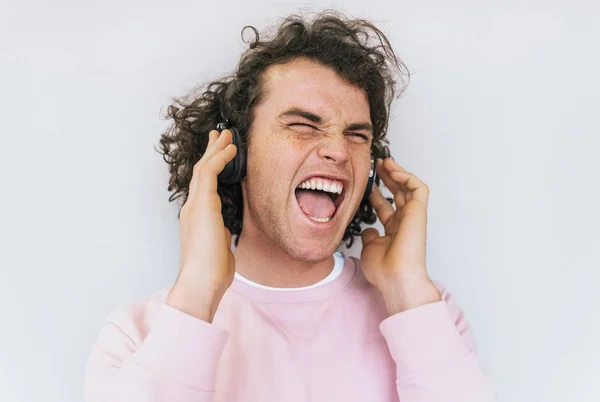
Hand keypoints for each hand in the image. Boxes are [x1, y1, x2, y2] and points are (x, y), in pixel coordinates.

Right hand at [167, 129, 237, 322]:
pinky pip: (209, 173)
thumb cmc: (212, 272)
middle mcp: (193, 208)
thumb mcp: (219, 248)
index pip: (204, 186)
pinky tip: (230, 150)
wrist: (202, 282)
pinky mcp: (202, 205)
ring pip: (203, 168)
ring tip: (227, 135)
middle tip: (219, 135)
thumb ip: (220, 235)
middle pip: (200, 172)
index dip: (212, 168)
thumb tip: (225, 230)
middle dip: (211, 152)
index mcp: (197, 218)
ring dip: (215, 149)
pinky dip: (220, 158)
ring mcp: (195, 205)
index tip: (220, 155)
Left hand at [361, 158, 440, 314]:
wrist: (396, 277)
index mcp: (393, 231)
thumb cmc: (383, 269)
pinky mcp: (419, 211)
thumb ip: (370, 235)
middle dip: (386, 178)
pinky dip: (406, 176)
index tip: (365, 183)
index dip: (376, 192)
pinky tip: (393, 169)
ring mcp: (412, 216)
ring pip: (408, 187)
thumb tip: (368, 229)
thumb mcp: (369, 248)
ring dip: (397, 172)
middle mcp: (404, 222)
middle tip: (375, 165)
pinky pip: (418, 188)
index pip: (385, 206)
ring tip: (384, 161)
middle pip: (397, 194)